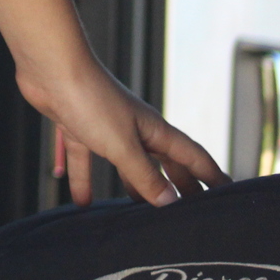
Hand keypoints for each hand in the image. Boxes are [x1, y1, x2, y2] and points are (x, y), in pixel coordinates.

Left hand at [19, 59, 229, 205]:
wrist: (49, 67)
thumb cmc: (91, 100)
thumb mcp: (123, 146)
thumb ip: (145, 176)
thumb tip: (170, 203)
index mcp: (154, 131)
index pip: (192, 157)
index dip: (212, 176)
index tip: (230, 194)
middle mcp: (133, 129)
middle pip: (161, 163)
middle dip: (176, 186)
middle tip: (188, 212)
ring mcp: (104, 127)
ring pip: (124, 163)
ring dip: (132, 186)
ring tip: (137, 212)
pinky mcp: (76, 126)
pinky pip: (84, 158)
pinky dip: (84, 179)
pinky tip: (81, 200)